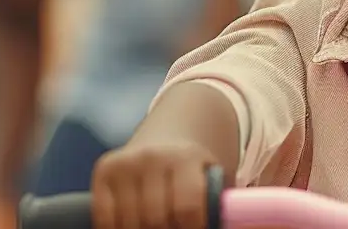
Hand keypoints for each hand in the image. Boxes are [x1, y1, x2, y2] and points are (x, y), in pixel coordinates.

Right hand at [91, 140, 219, 228]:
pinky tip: (135, 222)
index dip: (193, 227)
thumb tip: (242, 224)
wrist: (175, 129)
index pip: (188, 207)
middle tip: (175, 225)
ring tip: (160, 222)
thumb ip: (221, 204)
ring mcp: (126, 162)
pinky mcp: (104, 169)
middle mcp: (153, 156)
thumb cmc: (198, 168)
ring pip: (129, 222)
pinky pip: (105, 218)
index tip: (198, 228)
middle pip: (155, 219)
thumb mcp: (216, 178)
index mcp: (186, 157)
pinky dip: (117, 227)